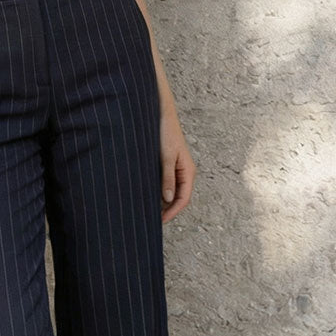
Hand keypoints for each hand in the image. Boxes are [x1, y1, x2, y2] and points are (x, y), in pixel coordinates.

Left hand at [159, 106, 195, 222]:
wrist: (161, 114)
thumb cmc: (166, 133)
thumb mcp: (166, 157)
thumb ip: (167, 178)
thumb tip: (168, 199)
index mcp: (188, 172)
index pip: (183, 199)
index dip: (172, 212)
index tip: (160, 221)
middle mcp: (184, 172)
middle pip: (178, 198)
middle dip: (167, 210)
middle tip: (152, 220)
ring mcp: (176, 169)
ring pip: (172, 191)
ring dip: (162, 202)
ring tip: (148, 210)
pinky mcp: (168, 165)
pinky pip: (166, 183)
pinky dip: (159, 191)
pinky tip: (148, 195)